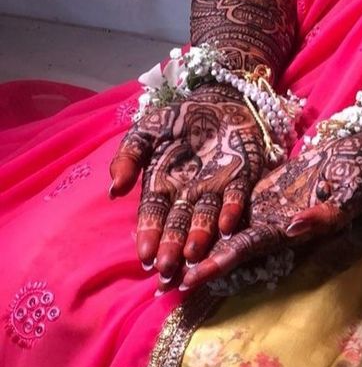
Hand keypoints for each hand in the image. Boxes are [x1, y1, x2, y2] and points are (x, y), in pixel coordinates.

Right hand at [108, 86, 265, 282]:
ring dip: (200, 236)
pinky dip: (231, 212)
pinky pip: (236, 197)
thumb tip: (114, 190)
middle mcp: (188, 194)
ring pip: (206, 217)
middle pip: (179, 223)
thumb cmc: (177, 119)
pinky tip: (227, 227)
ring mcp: (215, 187)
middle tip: (167, 268)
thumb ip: (129, 156)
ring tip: (193, 255)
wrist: (216, 98)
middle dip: (172, 246)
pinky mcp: (241, 176)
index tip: (145, 256)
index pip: (154, 215)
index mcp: (163, 186)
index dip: (149, 234)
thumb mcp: (147, 131)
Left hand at [178, 131, 361, 291]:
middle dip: (196, 261)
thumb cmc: (361, 177)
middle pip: (228, 244)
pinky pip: (231, 202)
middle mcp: (272, 222)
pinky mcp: (262, 187)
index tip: (194, 275)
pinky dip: (207, 213)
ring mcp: (265, 205)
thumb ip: (324, 214)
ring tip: (159, 256)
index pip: (250, 247)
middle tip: (160, 279)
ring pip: (225, 226)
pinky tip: (180, 216)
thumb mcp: (351, 196)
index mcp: (290, 228)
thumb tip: (293, 227)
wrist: (361, 153)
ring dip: (195, 241)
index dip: (222, 261)